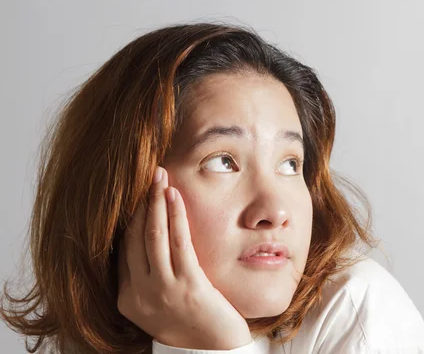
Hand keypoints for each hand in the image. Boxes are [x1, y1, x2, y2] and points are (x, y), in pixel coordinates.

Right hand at [117, 167, 251, 349]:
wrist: (212, 352)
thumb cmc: (190, 324)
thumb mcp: (159, 303)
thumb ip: (149, 276)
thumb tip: (150, 239)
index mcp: (128, 298)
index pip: (123, 249)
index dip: (131, 217)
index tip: (138, 193)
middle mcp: (139, 294)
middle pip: (135, 238)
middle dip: (141, 203)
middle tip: (148, 175)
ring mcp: (162, 290)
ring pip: (153, 236)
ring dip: (155, 202)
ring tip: (159, 177)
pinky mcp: (188, 286)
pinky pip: (178, 243)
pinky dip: (175, 216)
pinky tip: (174, 196)